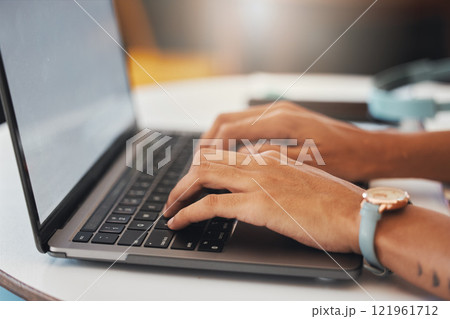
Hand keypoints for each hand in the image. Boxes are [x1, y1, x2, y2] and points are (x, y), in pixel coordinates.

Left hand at [164, 149, 363, 253]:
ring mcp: (258, 181)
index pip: (226, 153)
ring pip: (203, 177)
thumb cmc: (337, 203)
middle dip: (185, 177)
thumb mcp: (304, 183)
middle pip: (208, 160)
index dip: (203, 165)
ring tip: (168, 207)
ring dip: (179, 192)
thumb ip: (280, 180)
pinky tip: (178, 222)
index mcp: (272, 155)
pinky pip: (210, 205)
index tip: (193, 180)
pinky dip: (188, 212)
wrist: (358, 212)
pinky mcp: (257, 204)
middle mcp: (261, 162)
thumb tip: (265, 191)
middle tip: (174, 193)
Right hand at [200, 102, 380, 181]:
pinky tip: (232, 155)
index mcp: (280, 122)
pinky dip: (233, 138)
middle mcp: (276, 111)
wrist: (370, 150)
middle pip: (225, 121)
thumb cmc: (345, 160)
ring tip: (207, 162)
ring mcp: (280, 112)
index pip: (228, 131)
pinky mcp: (285, 118)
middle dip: (206, 142)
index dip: (208, 150)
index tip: (195, 168)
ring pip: (234, 120)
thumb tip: (238, 161)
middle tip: (194, 166)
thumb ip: (269, 160)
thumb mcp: (306, 165)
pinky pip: (248, 124)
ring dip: (218, 139)